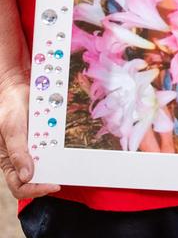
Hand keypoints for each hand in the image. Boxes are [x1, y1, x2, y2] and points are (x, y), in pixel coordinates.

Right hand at [0, 73, 59, 198]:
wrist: (17, 91)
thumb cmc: (8, 111)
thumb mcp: (11, 130)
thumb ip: (18, 153)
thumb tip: (27, 176)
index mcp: (9, 162)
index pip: (20, 186)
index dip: (35, 190)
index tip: (52, 185)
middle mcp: (22, 158)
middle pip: (37, 177)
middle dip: (50, 176)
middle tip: (65, 172)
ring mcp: (34, 149)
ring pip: (48, 163)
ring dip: (57, 160)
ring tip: (66, 155)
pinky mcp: (43, 138)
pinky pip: (53, 146)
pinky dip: (59, 145)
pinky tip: (64, 141)